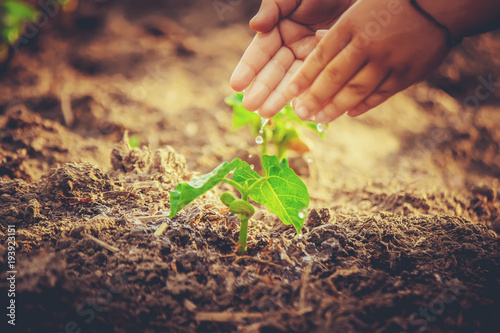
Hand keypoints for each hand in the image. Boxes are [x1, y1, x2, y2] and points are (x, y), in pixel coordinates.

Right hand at [230, 0, 353, 117]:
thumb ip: (273, 7)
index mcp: (278, 29)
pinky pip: (317, 83)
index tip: (236, 84)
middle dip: (262, 89)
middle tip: (251, 106)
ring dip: (279, 98)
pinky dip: (308, 97)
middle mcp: (291, 46)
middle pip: (274, 71)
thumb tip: (255, 27)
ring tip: (266, 114)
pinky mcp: (328, 67)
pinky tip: (298, 109)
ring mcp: (309, 58)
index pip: (260, 52)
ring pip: (293, 82)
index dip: (248, 68)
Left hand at [287, 0, 450, 122]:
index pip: (320, 56)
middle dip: (314, 98)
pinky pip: (379, 95)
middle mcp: (368, 44)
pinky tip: (349, 113)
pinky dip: (363, 106)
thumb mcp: (360, 8)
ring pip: (355, 90)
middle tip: (301, 113)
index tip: (289, 93)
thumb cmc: (392, 5)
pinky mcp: (406, 74)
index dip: (303, 78)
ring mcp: (388, 61)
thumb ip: (339, 30)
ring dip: (335, 107)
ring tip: (320, 119)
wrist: (440, 5)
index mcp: (352, 25)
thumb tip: (315, 41)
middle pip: (334, 77)